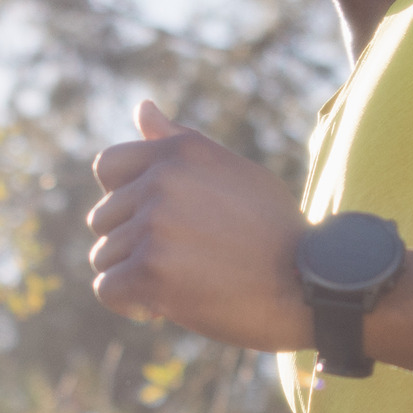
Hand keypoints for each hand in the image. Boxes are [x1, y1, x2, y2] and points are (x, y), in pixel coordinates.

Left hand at [86, 101, 311, 349]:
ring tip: (185, 279)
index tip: (160, 222)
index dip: (126, 200)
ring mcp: (154, 226)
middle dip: (133, 244)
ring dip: (135, 276)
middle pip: (103, 218)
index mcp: (180, 152)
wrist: (309, 285)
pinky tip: (169, 305)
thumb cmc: (274, 231)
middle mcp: (161, 182)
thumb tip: (142, 107)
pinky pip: (108, 289)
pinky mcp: (150, 272)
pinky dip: (132, 304)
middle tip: (185, 258)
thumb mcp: (233, 171)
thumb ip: (179, 142)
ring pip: (103, 256)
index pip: (107, 167)